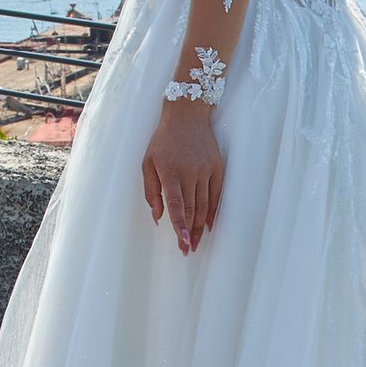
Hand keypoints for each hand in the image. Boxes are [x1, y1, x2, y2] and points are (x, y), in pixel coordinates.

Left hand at [142, 96, 223, 252]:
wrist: (187, 116)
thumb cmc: (163, 141)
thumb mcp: (148, 163)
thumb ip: (151, 191)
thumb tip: (158, 217)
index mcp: (170, 171)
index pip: (178, 204)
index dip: (180, 226)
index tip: (183, 243)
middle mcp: (190, 172)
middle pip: (192, 210)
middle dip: (189, 233)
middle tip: (187, 250)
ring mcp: (206, 170)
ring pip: (204, 205)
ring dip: (200, 227)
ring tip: (196, 242)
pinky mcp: (217, 168)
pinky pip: (216, 196)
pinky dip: (213, 213)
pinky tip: (209, 226)